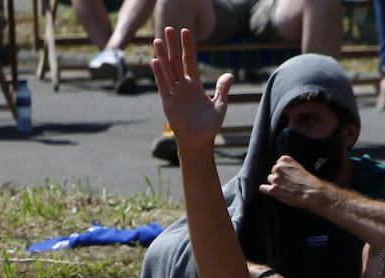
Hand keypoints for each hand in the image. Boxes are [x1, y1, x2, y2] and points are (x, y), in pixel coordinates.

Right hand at [150, 27, 233, 150]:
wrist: (200, 142)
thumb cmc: (210, 126)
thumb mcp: (220, 105)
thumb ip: (222, 89)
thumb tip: (229, 74)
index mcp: (195, 84)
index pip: (190, 61)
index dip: (188, 46)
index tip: (185, 31)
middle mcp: (183, 86)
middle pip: (176, 61)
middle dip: (172, 45)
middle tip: (168, 28)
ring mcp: (174, 93)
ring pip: (167, 70)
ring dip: (162, 56)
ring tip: (157, 40)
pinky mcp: (168, 103)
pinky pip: (162, 85)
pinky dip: (159, 74)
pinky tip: (155, 61)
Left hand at [259, 156, 328, 209]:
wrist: (311, 193)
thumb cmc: (308, 182)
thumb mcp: (299, 167)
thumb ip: (289, 166)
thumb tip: (282, 170)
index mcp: (284, 160)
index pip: (278, 164)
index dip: (283, 171)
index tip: (288, 176)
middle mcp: (278, 168)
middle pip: (273, 172)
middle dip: (278, 177)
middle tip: (287, 183)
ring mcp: (275, 179)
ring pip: (270, 179)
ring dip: (275, 184)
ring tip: (284, 189)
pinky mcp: (273, 190)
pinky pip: (263, 188)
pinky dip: (265, 189)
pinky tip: (266, 190)